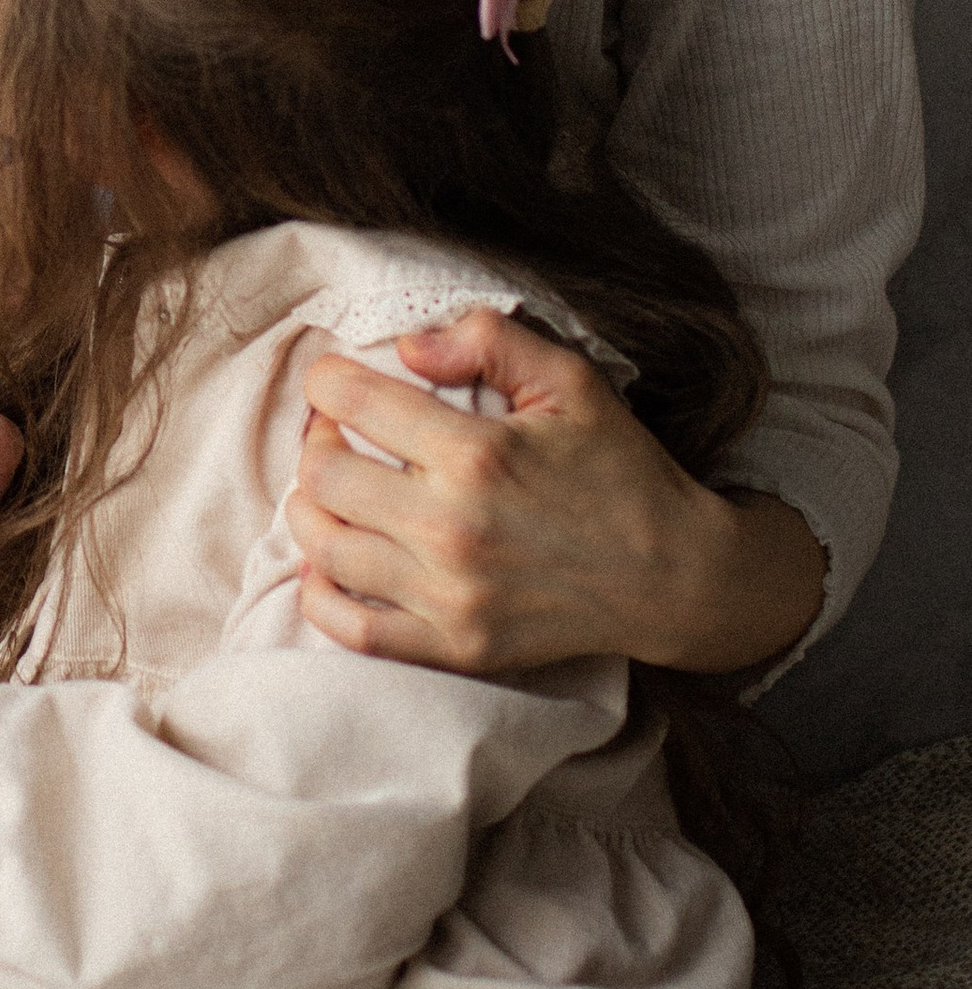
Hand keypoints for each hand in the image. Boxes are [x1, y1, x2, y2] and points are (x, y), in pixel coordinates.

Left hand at [290, 307, 825, 678]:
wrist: (676, 577)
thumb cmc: (621, 470)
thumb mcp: (571, 380)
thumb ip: (487, 342)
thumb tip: (404, 347)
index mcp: (477, 453)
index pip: (351, 402)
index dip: (329, 381)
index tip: (336, 382)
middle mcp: (453, 527)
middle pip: (323, 475)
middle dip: (319, 442)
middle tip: (340, 436)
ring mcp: (450, 596)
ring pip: (324, 548)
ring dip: (313, 511)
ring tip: (334, 493)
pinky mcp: (456, 647)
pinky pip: (353, 629)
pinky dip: (323, 596)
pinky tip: (332, 565)